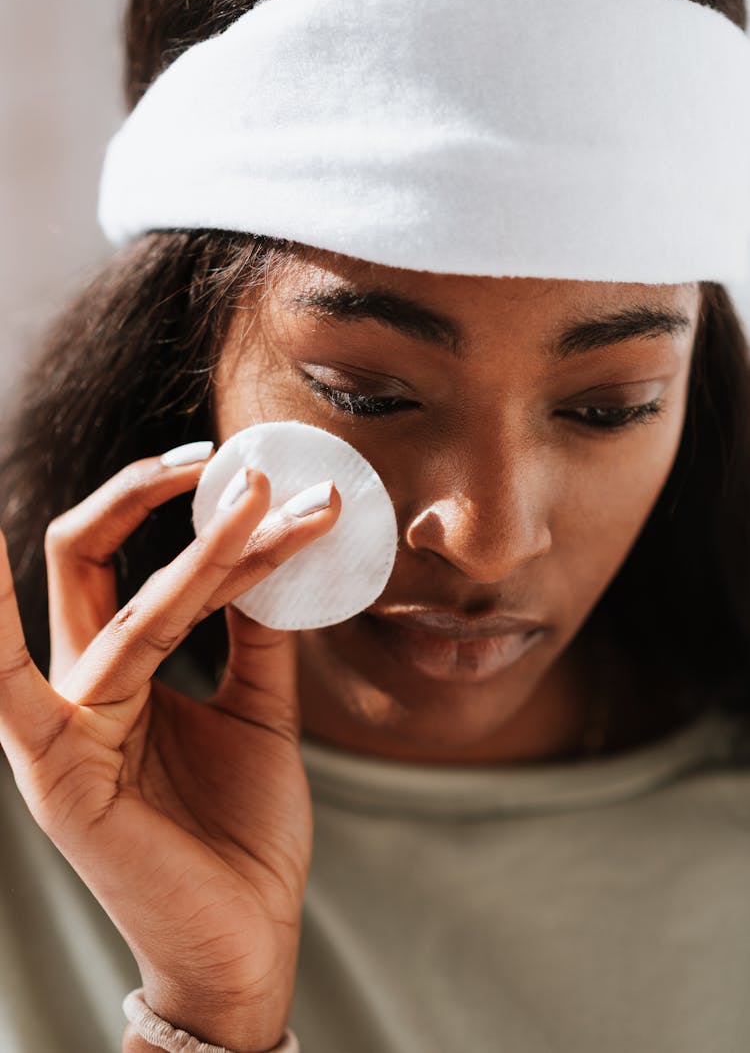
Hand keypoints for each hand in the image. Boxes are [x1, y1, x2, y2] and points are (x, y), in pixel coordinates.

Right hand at [0, 452, 340, 1050]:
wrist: (246, 939)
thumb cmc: (243, 830)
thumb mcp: (258, 709)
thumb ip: (255, 632)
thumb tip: (269, 548)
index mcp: (118, 670)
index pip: (137, 563)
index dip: (190, 513)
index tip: (260, 475)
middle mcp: (81, 685)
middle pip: (89, 554)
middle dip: (152, 493)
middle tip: (230, 459)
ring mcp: (64, 725)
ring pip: (120, 606)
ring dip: (197, 550)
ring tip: (256, 500)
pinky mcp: (59, 772)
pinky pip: (12, 687)